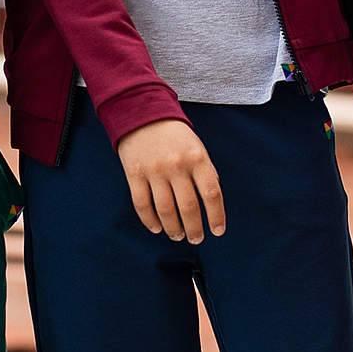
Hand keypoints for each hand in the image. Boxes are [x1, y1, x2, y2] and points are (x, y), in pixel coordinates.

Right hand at [115, 119, 225, 241]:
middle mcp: (177, 165)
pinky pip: (142, 204)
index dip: (216, 216)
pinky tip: (157, 228)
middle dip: (194, 228)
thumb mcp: (197, 147)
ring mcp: (154, 170)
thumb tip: (211, 204)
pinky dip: (150, 220)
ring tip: (178, 235)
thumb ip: (204, 173)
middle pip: (188, 207)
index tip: (218, 231)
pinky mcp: (134, 174)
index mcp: (197, 158)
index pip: (211, 193)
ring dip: (173, 228)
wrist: (142, 113)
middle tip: (196, 239)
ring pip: (165, 210)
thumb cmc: (175, 135)